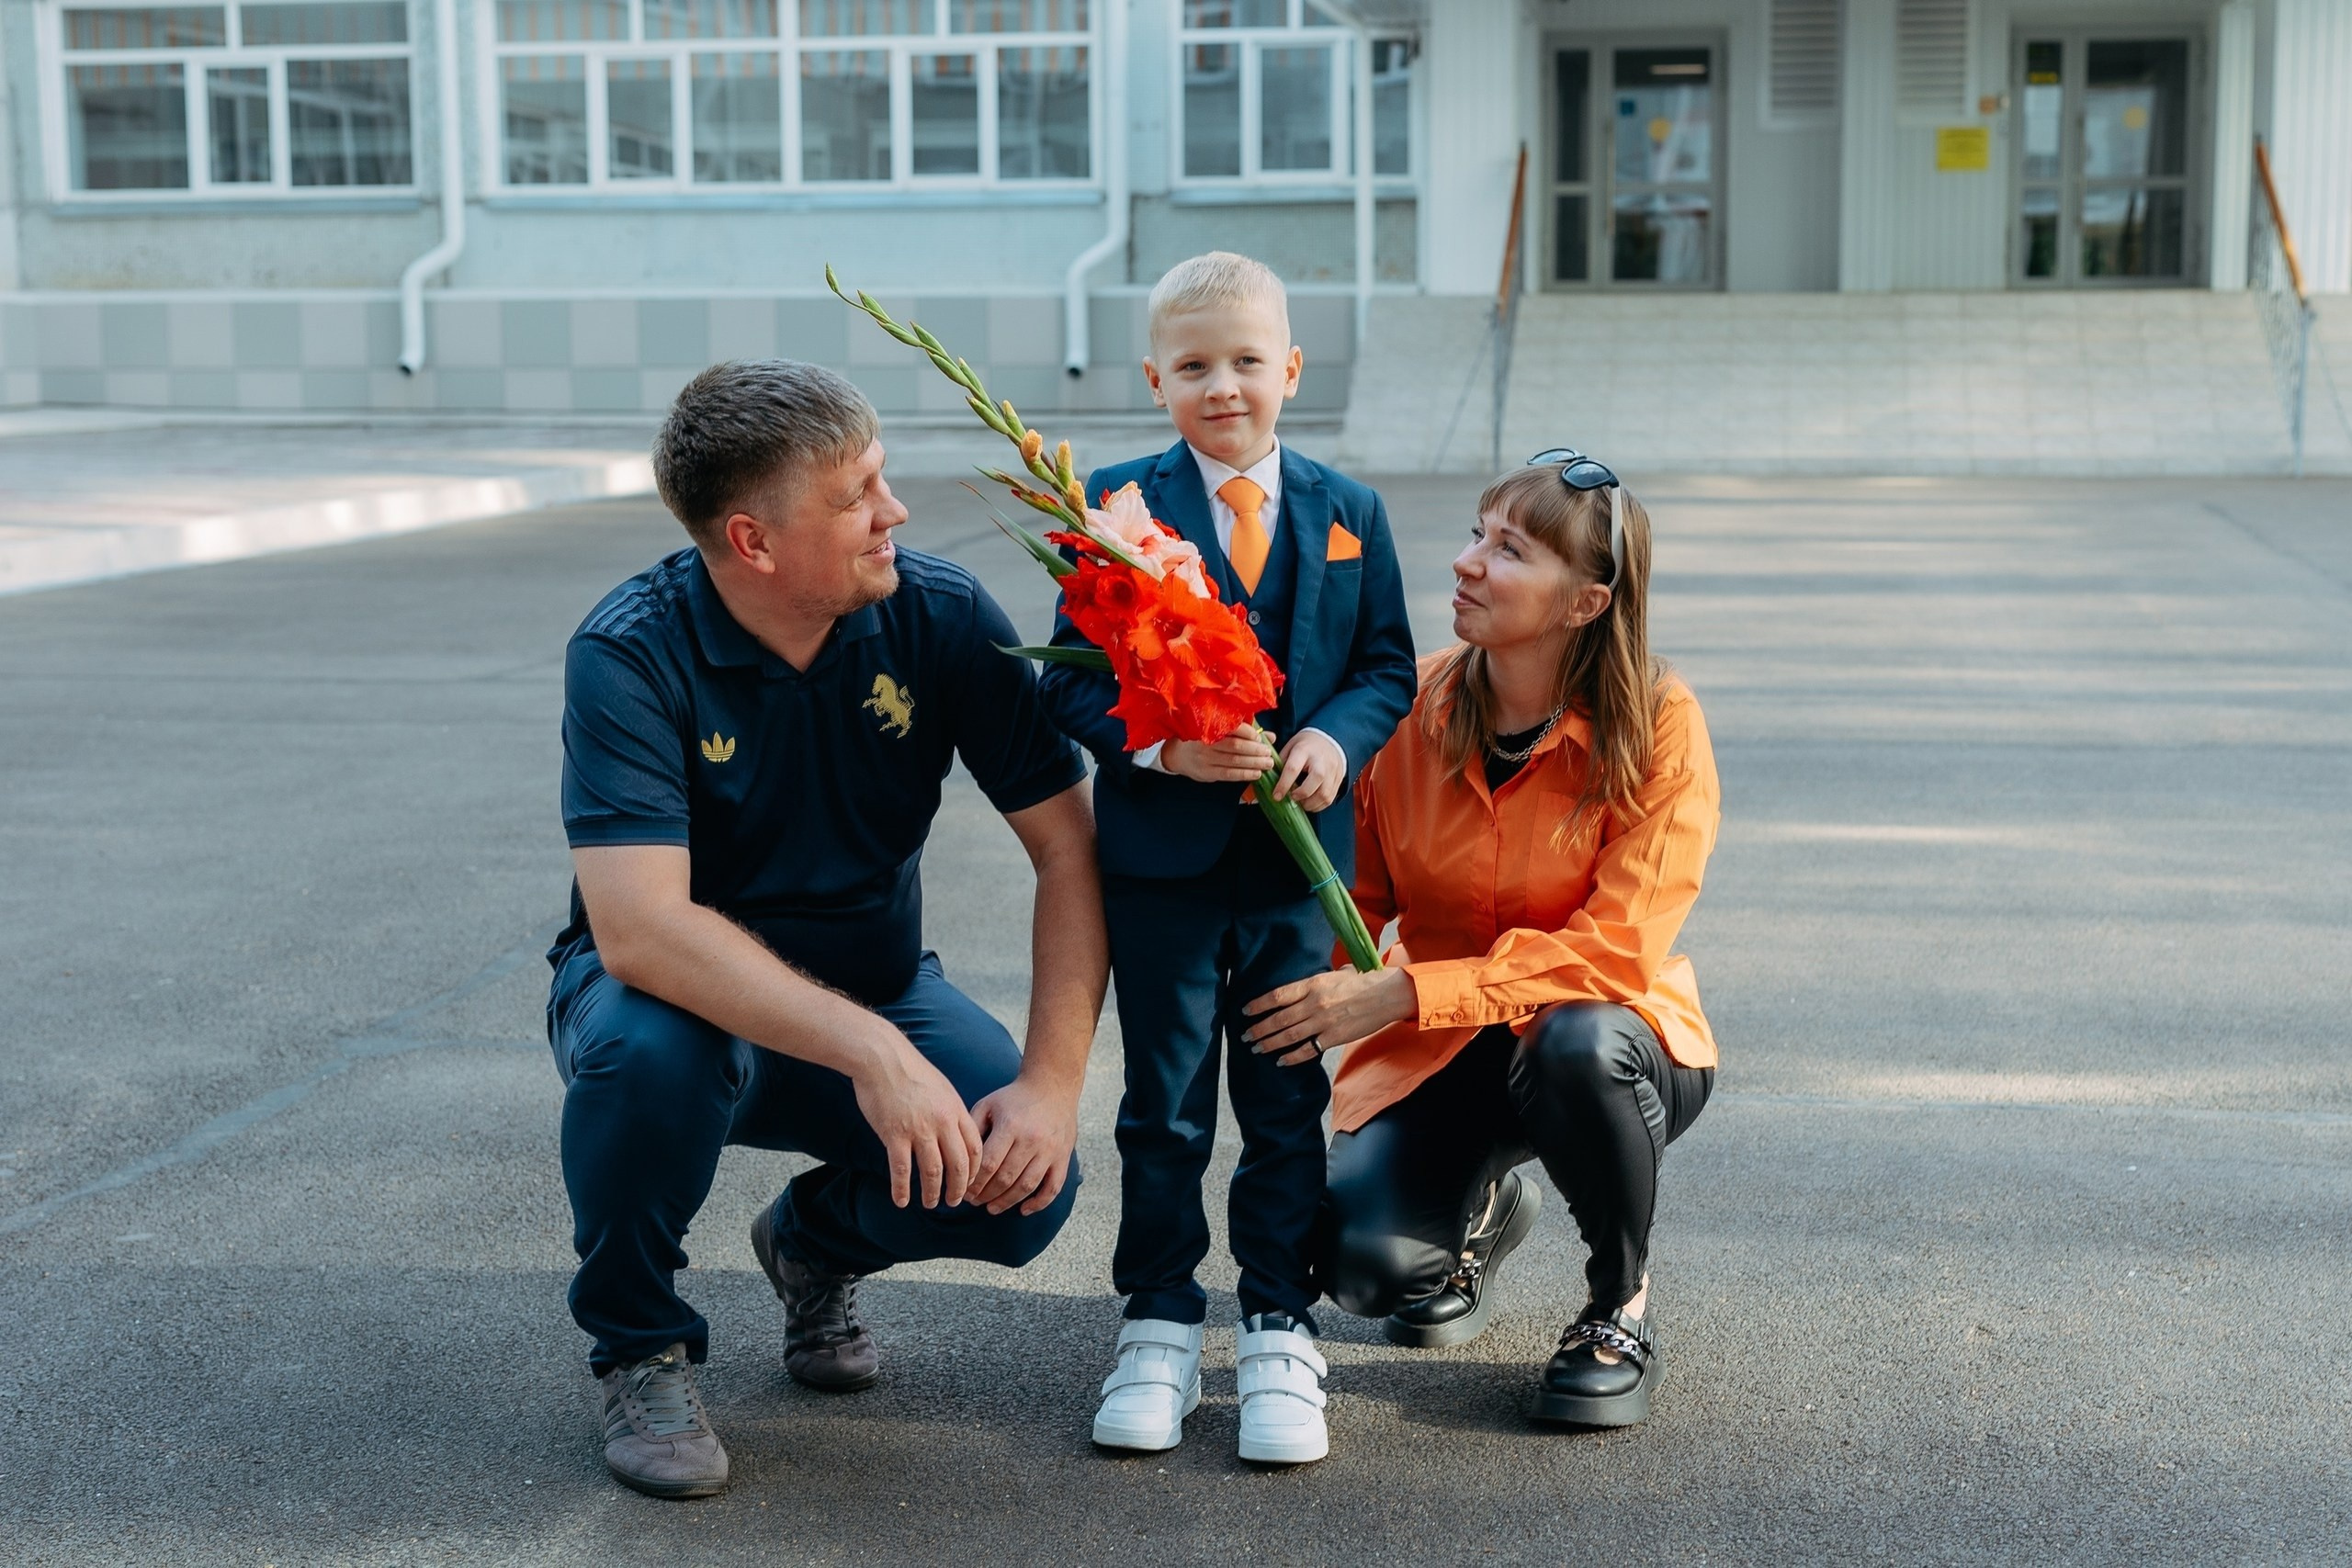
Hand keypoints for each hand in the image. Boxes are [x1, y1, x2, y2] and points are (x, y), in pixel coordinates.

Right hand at [852, 1038, 984, 1207]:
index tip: (971, 1183)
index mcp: (956, 1110)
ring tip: (931, 1204)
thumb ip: (951, 1111)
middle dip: (959, 1188)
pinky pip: (902, 1170)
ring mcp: (918, 1129)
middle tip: (954, 1202)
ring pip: (933, 1171)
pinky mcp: (894, 1134)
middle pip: (959, 1165)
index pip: (975, 1149)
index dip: (975, 1171)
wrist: (882, 1058)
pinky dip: (902, 1189)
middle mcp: (941, 1122)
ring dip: (933, 1193)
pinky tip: (901, 1201)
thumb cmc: (911, 1071)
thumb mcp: (942, 1088)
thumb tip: (956, 1132)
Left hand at [968, 1074, 1080, 1215]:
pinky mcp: (1063, 1157)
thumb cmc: (1014, 1098)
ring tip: (991, 1208)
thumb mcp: (989, 1104)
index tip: (964, 1190)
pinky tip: (1023, 1210)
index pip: (989, 1164)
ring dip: (1007, 1202)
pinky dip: (1039, 1203)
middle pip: (1006, 1178)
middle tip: (974, 1201)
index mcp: (1011, 1126)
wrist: (1053, 1086)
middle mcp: (1032, 1140)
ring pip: (1027, 1186)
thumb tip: (958, 1157)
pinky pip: (1053, 1188)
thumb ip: (973, 1128)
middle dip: (986, 1194)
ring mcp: (1050, 1150)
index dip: (975, 1182)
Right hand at [1159, 726, 1278, 783]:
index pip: (1232, 729)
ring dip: (1254, 763)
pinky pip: (1228, 774)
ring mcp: (1206, 759)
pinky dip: (1244, 774)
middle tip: (1268, 753)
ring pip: (1234, 761)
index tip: (1259, 737)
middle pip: (1236, 746)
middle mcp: (1207, 743)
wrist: (1176, 754)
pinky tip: (1256, 774)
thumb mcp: (1218, 731)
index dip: (1248, 733)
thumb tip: (1270, 736)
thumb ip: (1244, 732)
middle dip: (1255, 750)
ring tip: (1267, 764)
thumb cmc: (1201, 739)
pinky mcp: (1206, 773)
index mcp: (1209, 727)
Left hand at [1243, 967, 1417, 1066]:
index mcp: (1313, 984)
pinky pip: (1307, 1050)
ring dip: (1269, 1043)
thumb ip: (1319, 981)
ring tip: (1257, 1048)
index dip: (1258, 1005)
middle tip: (1245, 1036)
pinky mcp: (1334, 1037)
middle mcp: (1314, 1004)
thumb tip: (1308, 986)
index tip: (1246, 1011)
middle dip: (1259, 1029)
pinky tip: (1281, 1060)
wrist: (1387, 995)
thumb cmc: (1364, 981)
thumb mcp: (1337, 973)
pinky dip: (1292, 1057)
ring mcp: (1323, 1022)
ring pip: (1289, 1036)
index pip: (1277, 996)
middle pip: (1278, 1019)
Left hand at [1270, 730, 1343, 812]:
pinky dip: (1318, 805)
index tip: (1276, 796)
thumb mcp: (1291, 747)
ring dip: (1310, 804)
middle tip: (1292, 797)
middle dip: (1301, 794)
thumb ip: (1281, 762)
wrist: (1330, 741)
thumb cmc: (1307, 746)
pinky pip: (1329, 799)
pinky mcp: (1338, 780)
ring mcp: (1332, 771)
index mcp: (1305, 750)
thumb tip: (1269, 781)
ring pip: (1324, 794)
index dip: (1284, 784)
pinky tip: (1310, 803)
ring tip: (1301, 803)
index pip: (1293, 768)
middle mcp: (1321, 761)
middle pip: (1315, 780)